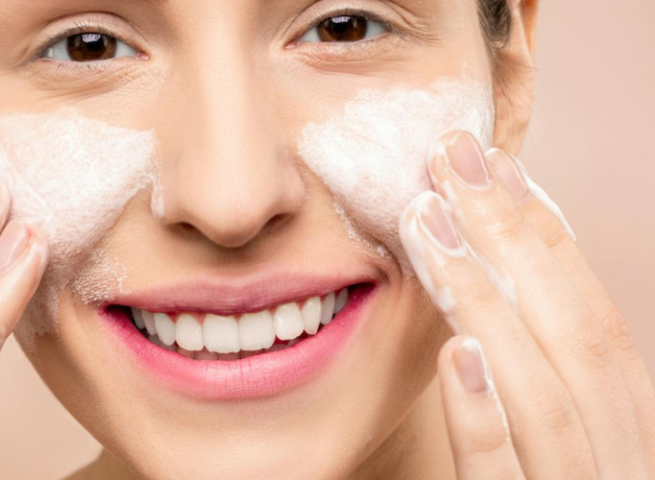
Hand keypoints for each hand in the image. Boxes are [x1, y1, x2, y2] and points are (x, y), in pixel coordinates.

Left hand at [399, 131, 654, 478]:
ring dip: (489, 299)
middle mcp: (623, 460)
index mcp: (626, 427)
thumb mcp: (555, 439)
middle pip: (577, 337)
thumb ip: (534, 376)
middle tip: (452, 157)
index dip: (544, 236)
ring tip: (430, 221)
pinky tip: (458, 354)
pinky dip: (490, 418)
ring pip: (550, 397)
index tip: (494, 167)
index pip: (590, 317)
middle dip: (514, 239)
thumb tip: (491, 284)